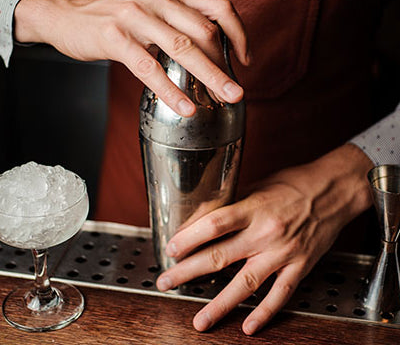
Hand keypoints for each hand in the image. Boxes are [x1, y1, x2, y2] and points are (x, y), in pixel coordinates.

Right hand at [14, 0, 248, 115]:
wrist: (67, 14)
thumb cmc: (115, 17)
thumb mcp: (152, 10)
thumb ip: (178, 24)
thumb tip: (208, 54)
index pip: (219, 7)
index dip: (238, 34)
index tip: (245, 60)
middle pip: (205, 33)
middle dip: (225, 66)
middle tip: (237, 92)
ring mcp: (136, 16)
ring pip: (182, 49)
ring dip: (209, 77)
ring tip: (225, 98)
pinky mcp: (115, 37)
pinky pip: (149, 68)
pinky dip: (171, 90)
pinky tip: (185, 107)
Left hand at [156, 144, 373, 334]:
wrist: (333, 192)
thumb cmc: (294, 184)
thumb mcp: (258, 185)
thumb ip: (232, 204)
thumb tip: (202, 220)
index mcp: (254, 207)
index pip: (215, 224)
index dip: (190, 237)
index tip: (171, 248)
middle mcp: (266, 232)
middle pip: (220, 256)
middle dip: (188, 271)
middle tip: (166, 282)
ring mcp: (284, 252)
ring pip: (247, 283)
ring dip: (220, 304)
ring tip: (200, 320)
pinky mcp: (300, 266)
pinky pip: (280, 294)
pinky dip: (264, 312)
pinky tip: (248, 327)